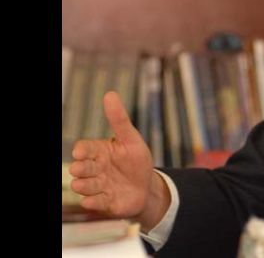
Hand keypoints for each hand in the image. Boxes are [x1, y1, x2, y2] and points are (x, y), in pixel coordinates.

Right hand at [68, 91, 168, 230]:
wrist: (147, 187)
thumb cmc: (137, 161)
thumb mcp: (132, 139)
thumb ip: (120, 120)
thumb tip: (109, 94)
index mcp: (99, 152)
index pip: (84, 148)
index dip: (82, 150)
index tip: (81, 152)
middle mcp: (95, 169)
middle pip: (81, 168)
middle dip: (80, 168)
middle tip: (80, 168)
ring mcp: (98, 187)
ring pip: (84, 186)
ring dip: (84, 185)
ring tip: (84, 184)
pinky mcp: (104, 202)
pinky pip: (93, 203)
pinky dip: (93, 202)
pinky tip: (93, 200)